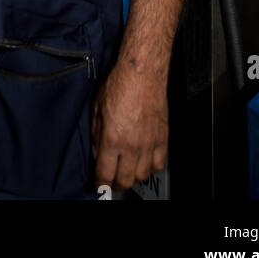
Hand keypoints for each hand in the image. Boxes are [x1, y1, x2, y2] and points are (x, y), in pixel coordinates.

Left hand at [91, 61, 167, 191]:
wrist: (142, 73)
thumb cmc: (119, 84)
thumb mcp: (97, 108)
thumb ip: (96, 134)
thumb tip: (97, 151)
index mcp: (112, 139)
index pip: (105, 174)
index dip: (99, 184)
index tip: (98, 185)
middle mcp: (131, 146)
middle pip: (125, 180)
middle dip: (116, 184)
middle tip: (112, 181)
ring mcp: (149, 144)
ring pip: (143, 175)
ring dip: (134, 177)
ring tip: (128, 171)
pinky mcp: (162, 138)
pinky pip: (159, 164)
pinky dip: (152, 168)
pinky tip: (145, 162)